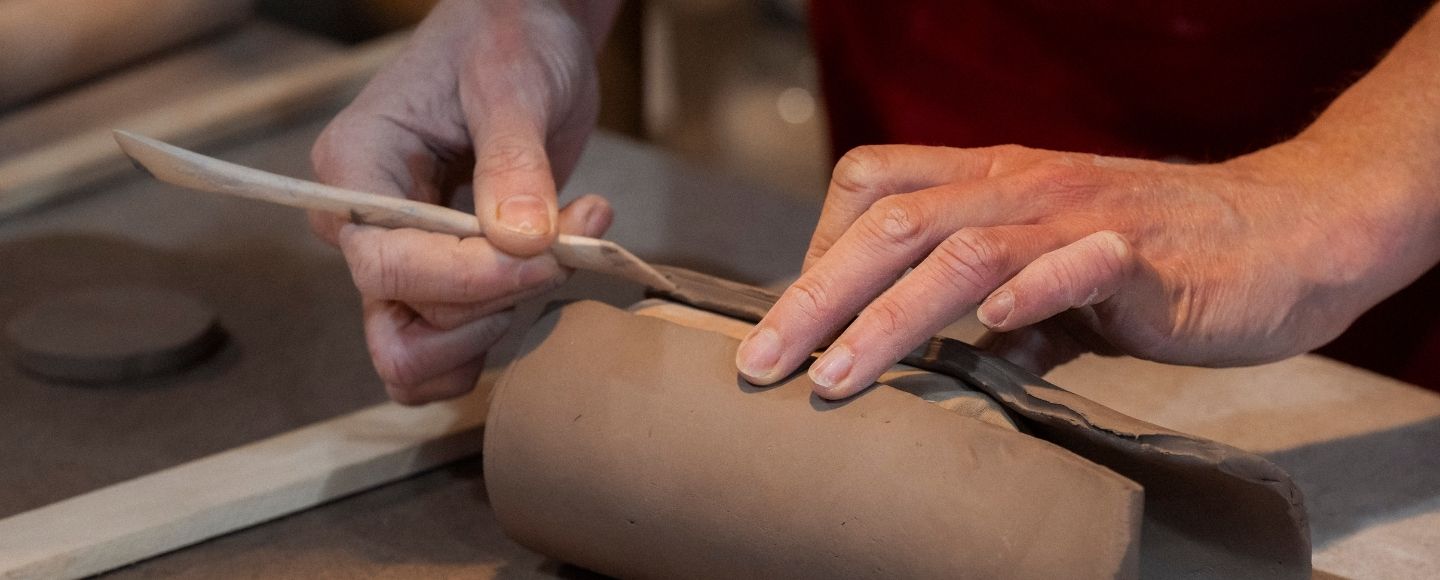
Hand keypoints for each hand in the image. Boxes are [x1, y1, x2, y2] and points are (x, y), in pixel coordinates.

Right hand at [310, 0, 613, 403]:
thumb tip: (521, 241)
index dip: (470, 279)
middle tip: (570, 239)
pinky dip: (505, 330)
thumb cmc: (506, 40)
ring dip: (507, 317)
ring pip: (426, 354)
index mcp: (354, 169)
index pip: (386, 265)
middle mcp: (361, 225)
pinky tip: (553, 269)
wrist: (526, 37)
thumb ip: (514, 162)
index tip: (547, 254)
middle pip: (408, 323)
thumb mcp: (513, 83)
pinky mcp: (442, 279)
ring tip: (570, 243)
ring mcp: (400, 258)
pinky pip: (452, 350)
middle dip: (498, 298)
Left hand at [736, 140, 1432, 398]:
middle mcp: (1022, 186)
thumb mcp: (1060, 273)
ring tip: (836, 378)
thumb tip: (953, 360)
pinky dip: (1025, 294)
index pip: (874, 183)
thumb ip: (1001, 308)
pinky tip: (986, 334)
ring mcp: (1078, 216)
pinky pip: (1074, 265)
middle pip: (892, 223)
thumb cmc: (1167, 256)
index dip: (819, 245)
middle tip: (762, 361)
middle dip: (814, 295)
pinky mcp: (1139, 256)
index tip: (795, 318)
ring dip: (888, 315)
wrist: (1288, 233)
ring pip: (959, 251)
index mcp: (995, 181)